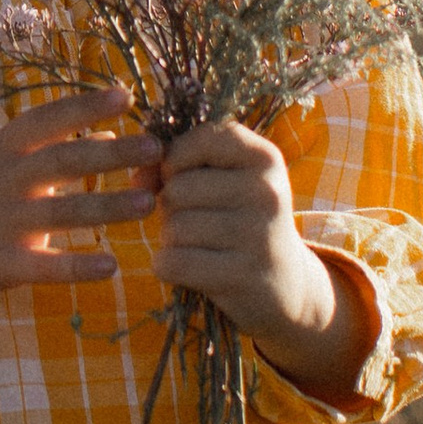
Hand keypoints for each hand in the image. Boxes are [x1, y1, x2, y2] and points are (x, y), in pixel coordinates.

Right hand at [0, 89, 158, 422]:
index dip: (86, 106)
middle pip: (63, 161)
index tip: (126, 94)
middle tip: (156, 148)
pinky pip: (45, 266)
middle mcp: (6, 180)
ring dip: (107, 207)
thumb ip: (50, 149)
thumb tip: (112, 135)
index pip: (49, 118)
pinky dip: (78, 266)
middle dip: (111, 154)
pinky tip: (112, 266)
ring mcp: (2, 223)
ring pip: (62, 212)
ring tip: (149, 204)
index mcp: (5, 150)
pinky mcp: (0, 264)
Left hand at [154, 121, 379, 398]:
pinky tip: (190, 268)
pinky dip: (168, 266)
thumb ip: (179, 165)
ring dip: (172, 239)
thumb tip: (136, 176)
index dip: (176, 158)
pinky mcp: (243, 277)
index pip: (201, 140)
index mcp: (265, 158)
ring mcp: (258, 236)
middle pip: (179, 188)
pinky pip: (173, 262)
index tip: (183, 176)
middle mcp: (267, 193)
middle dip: (171, 206)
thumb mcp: (227, 180)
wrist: (286, 283)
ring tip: (198, 244)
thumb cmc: (241, 219)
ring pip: (175, 227)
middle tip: (195, 219)